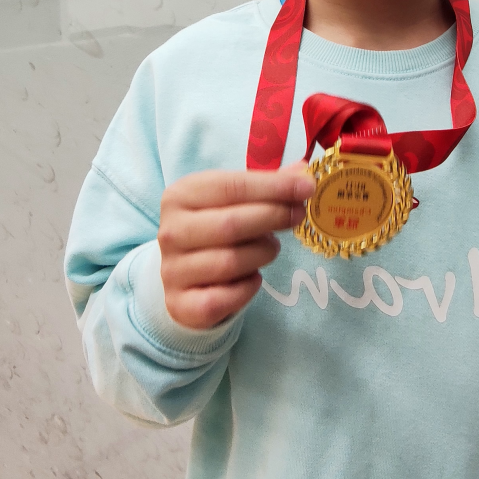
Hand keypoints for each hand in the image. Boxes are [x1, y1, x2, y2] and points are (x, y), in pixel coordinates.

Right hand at [158, 164, 314, 328]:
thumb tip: (304, 173)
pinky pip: (224, 299)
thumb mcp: (233, 199)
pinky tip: (253, 277)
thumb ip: (267, 185)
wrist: (182, 274)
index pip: (232, 186)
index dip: (274, 187)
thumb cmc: (214, 227)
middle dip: (274, 217)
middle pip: (231, 224)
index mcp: (181, 195)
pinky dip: (247, 288)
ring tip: (270, 247)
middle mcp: (170, 231)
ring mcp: (172, 270)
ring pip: (230, 262)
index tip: (307, 187)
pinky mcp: (180, 305)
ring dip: (262, 254)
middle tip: (298, 216)